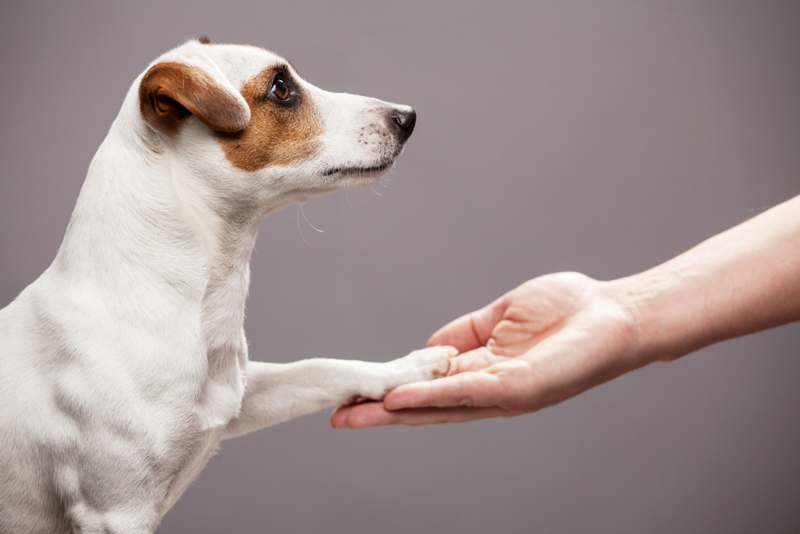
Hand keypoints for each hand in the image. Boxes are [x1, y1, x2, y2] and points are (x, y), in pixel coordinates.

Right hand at [331, 272, 645, 426]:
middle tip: (339, 417)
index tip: (355, 392)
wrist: (615, 313)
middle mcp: (489, 390)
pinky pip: (467, 393)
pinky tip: (399, 400)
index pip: (428, 385)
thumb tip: (427, 346)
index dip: (391, 389)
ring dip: (395, 412)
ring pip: (439, 407)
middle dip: (381, 413)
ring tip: (356, 414)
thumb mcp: (500, 316)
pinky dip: (430, 397)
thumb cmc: (567, 310)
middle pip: (426, 406)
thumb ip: (463, 333)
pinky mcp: (519, 388)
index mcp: (484, 371)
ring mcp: (503, 393)